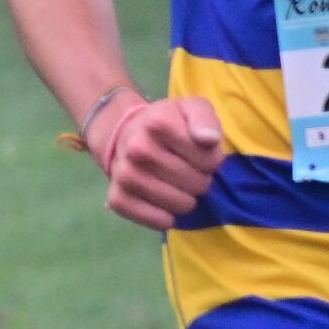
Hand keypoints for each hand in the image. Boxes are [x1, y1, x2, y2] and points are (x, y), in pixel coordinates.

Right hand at [94, 92, 225, 229]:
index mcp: (157, 124)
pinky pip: (153, 220)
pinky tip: (166, 208)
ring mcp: (125, 174)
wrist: (127, 134)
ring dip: (187, 200)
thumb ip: (204, 118)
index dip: (212, 160)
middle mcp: (137, 149)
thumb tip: (208, 139)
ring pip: (180, 204)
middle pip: (197, 184)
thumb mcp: (191, 108)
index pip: (210, 161)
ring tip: (179, 187)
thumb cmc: (169, 123)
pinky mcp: (117, 198)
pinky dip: (166, 219)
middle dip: (201, 180)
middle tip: (189, 170)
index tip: (199, 153)